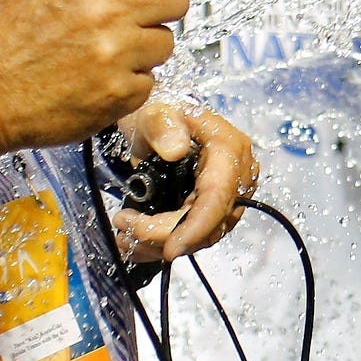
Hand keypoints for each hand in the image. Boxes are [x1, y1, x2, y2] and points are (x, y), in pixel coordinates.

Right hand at [0, 0, 187, 157]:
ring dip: (145, 42)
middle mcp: (108, 15)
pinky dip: (130, 78)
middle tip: (138, 7)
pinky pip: (150, 79)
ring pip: (166, 40)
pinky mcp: (120, 95)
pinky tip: (100, 74)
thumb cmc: (1, 32)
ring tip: (110, 44)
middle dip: (162, 0)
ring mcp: (117, 58)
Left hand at [112, 104, 256, 261]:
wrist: (157, 123)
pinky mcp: (212, 209)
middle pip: (210, 222)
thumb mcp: (153, 112)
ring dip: (161, 243)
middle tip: (125, 228)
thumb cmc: (157, 113)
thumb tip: (175, 149)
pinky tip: (135, 241)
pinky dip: (162, 243)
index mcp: (229, 149)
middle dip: (167, 235)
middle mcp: (236, 177)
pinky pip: (194, 236)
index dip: (198, 226)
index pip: (219, 195)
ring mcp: (226, 196)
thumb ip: (161, 125)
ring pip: (202, 236)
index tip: (169, 248)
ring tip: (124, 233)